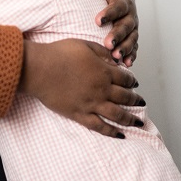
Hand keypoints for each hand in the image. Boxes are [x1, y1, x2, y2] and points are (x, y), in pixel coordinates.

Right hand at [19, 38, 144, 137]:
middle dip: (136, 100)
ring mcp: (91, 104)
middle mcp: (101, 89)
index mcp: (104, 71)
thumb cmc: (58, 54)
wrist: (39, 69)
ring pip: (117, 115)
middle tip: (142, 103)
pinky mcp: (79, 114)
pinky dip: (111, 132)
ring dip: (130, 119)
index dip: (132, 81)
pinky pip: (99, 126)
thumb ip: (102, 52)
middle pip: (125, 97)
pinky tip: (120, 135)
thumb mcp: (84, 45)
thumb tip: (115, 60)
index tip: (135, 83)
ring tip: (139, 123)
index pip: (125, 78)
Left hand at [93, 0, 138, 66]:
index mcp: (125, 2)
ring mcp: (133, 28)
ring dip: (124, 48)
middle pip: (126, 26)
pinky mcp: (131, 37)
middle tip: (108, 44)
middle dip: (117, 36)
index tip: (98, 21)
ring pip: (131, 39)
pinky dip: (131, 56)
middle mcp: (131, 16)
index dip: (109, 14)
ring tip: (115, 56)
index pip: (118, 8)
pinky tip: (126, 64)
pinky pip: (133, 48)